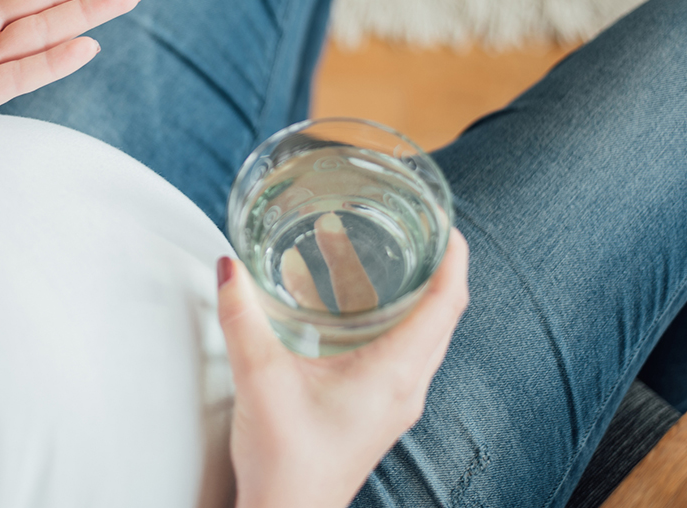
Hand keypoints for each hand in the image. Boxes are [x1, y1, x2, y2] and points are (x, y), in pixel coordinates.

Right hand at [216, 227, 469, 507]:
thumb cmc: (289, 464)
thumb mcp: (260, 377)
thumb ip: (243, 316)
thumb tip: (231, 270)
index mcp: (395, 373)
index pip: (447, 301)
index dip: (454, 256)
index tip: (446, 221)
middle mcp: (405, 386)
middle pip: (437, 312)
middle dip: (423, 263)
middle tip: (403, 226)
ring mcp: (393, 400)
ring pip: (414, 331)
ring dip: (394, 289)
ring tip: (355, 253)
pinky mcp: (374, 409)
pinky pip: (392, 351)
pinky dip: (374, 317)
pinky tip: (329, 305)